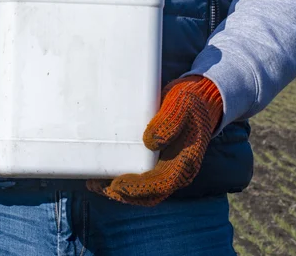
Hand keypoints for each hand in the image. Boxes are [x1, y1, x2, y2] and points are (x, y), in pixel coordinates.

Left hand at [87, 76, 222, 205]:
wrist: (200, 100)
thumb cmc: (190, 101)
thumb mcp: (181, 104)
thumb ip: (169, 121)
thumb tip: (150, 142)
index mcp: (186, 162)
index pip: (160, 184)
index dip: (137, 188)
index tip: (116, 184)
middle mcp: (177, 172)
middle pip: (148, 195)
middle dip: (122, 194)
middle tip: (96, 185)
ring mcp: (168, 169)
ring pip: (143, 192)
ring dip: (119, 191)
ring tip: (94, 183)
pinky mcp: (160, 163)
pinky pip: (142, 180)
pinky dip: (124, 181)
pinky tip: (105, 174)